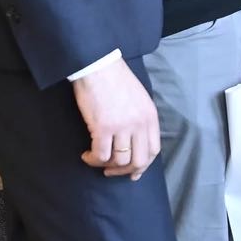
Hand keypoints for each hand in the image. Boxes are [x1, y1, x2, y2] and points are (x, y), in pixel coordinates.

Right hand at [72, 61, 159, 178]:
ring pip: (119, 161)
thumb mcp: (139, 99)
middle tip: (111, 172)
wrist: (99, 67)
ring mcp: (122, 127)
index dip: (143, 165)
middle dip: (125, 171)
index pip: (153, 150)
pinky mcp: (103, 128)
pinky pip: (101, 156)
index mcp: (150, 116)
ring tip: (96, 160)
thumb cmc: (116, 80)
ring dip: (106, 166)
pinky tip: (87, 155)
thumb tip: (135, 141)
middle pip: (139, 160)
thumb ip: (141, 119)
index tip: (133, 173)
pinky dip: (93, 160)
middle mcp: (140, 123)